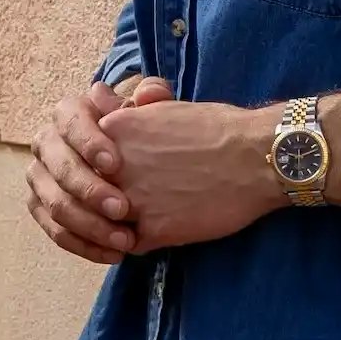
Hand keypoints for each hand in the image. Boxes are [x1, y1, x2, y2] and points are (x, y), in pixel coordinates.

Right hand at [27, 78, 166, 261]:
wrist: (144, 167)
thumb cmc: (147, 136)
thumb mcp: (153, 113)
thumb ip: (154, 98)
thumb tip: (147, 95)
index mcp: (69, 113)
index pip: (68, 120)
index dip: (88, 141)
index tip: (116, 164)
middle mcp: (47, 142)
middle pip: (58, 165)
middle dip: (89, 189)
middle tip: (123, 209)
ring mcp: (40, 177)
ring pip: (54, 203)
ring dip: (88, 224)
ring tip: (124, 240)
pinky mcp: (41, 207)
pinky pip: (55, 230)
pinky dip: (83, 245)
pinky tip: (113, 254)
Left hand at [96, 88, 278, 250]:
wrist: (258, 156)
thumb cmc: (218, 128)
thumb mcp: (164, 108)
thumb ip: (126, 112)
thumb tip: (97, 94)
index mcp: (112, 131)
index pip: (82, 160)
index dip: (100, 171)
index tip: (118, 172)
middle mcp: (113, 166)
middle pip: (88, 192)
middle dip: (102, 200)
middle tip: (131, 201)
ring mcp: (131, 200)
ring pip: (103, 223)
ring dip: (116, 227)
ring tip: (142, 220)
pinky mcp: (154, 229)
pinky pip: (131, 245)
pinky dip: (140, 243)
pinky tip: (161, 232)